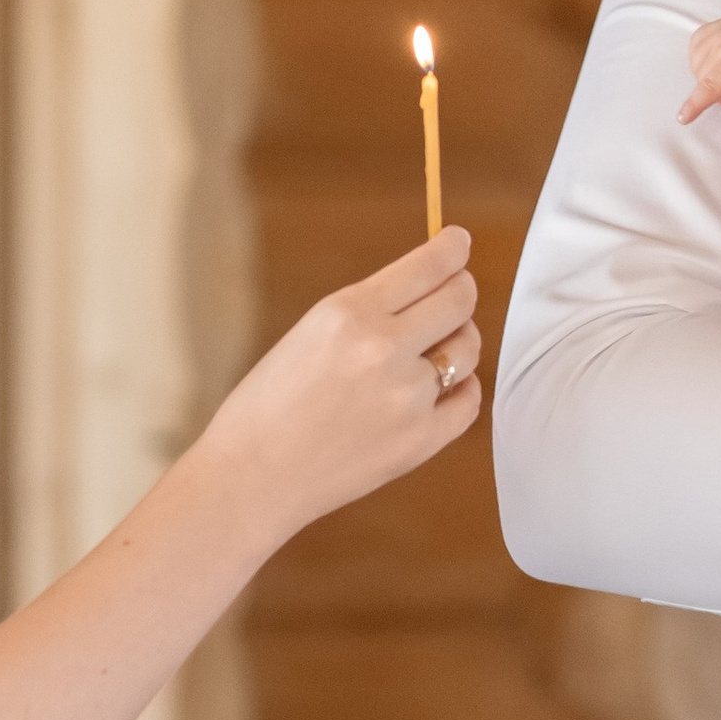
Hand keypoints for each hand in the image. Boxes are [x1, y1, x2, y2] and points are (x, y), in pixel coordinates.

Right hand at [185, 227, 481, 546]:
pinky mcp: (420, 440)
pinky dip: (461, 389)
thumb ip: (370, 310)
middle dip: (461, 289)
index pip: (428, 265)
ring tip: (437, 348)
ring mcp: (407, 397)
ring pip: (467, 349)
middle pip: (459, 301)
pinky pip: (469, 400)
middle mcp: (383, 349)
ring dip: (459, 341)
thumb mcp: (312, 333)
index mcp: (348, 313)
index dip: (452, 248)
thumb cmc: (270, 403)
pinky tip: (443, 388)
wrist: (251, 476)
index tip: (458, 243)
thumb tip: (430, 285)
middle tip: (457, 291)